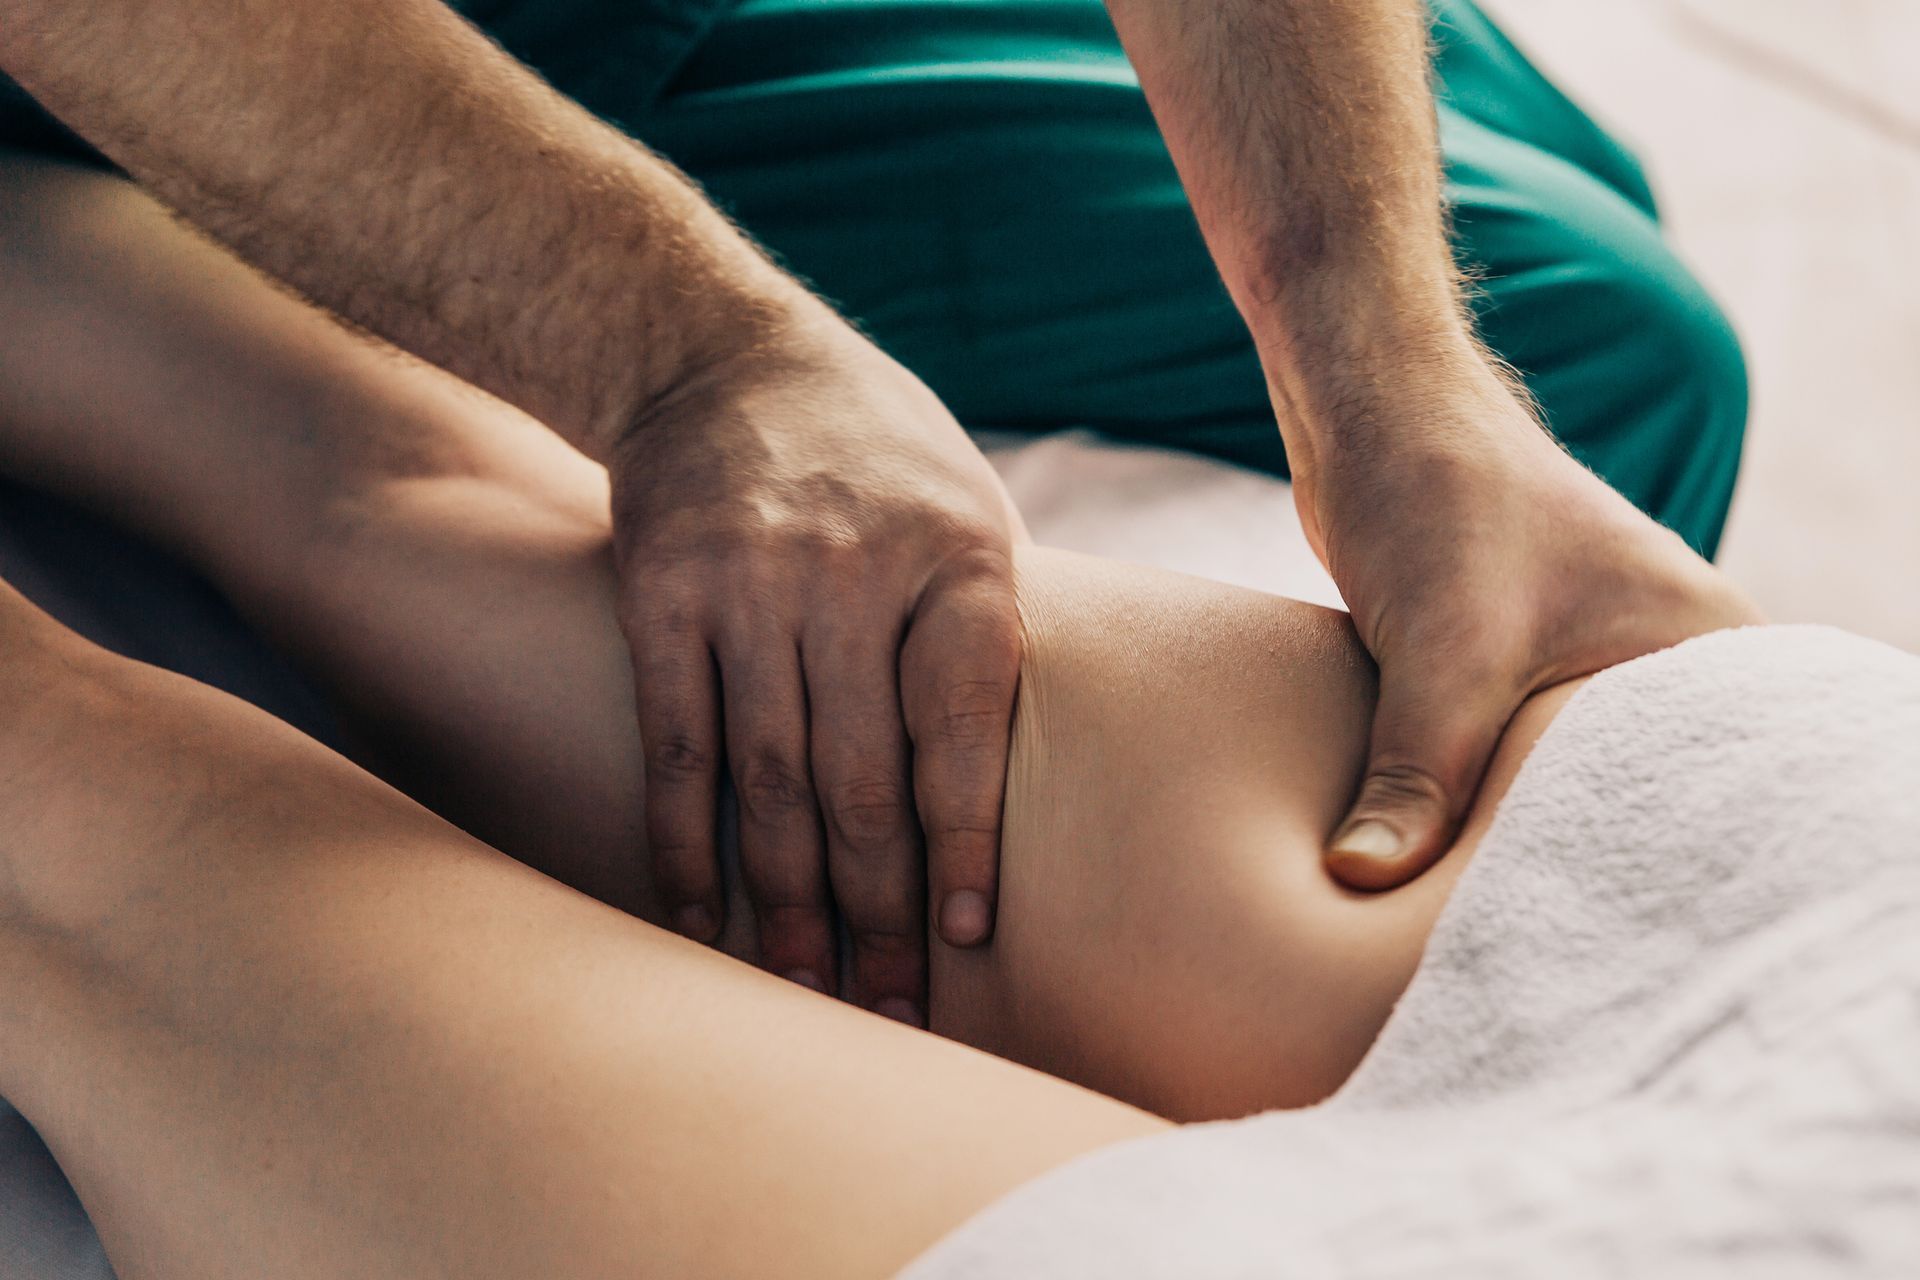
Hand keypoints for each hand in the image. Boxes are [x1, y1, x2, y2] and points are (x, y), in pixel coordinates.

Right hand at [607, 311, 1024, 1022]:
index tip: (959, 938)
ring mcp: (749, 584)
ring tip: (804, 988)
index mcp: (956, 556)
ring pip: (769, 778)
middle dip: (877, 909)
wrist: (719, 354)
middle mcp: (852, 573)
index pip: (962, 728)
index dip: (960, 843)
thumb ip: (983, 629)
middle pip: (864, 776)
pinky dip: (685, 843)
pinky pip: (677, 745)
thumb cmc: (874, 454)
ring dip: (786, 901)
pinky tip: (701, 917)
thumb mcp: (965, 505)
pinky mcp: (661, 596)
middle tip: (885, 1007)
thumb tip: (1002, 780)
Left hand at [1301, 367, 1759, 889]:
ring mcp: (1591, 663)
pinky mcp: (1517, 670)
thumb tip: (1362, 878)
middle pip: (1650, 796)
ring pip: (1570, 780)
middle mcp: (1665, 656)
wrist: (1369, 414)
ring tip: (1509, 927)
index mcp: (1702, 645)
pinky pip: (1515, 761)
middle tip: (1562, 954)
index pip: (1731, 784)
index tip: (1629, 935)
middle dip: (1601, 866)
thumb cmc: (1438, 499)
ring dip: (1530, 836)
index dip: (1685, 866)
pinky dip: (1487, 806)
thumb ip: (1419, 776)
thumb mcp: (1440, 655)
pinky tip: (1459, 872)